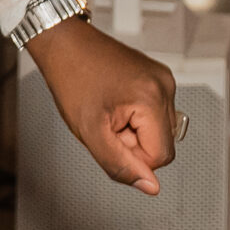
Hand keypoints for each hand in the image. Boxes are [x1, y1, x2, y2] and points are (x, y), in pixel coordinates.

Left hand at [27, 15, 178, 194]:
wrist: (64, 42)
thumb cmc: (72, 78)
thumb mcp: (89, 132)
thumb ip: (120, 165)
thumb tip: (151, 187)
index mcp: (152, 98)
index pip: (161, 157)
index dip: (132, 157)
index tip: (109, 136)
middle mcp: (165, 86)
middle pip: (162, 144)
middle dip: (133, 143)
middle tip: (106, 122)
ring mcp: (162, 79)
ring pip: (158, 131)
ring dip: (134, 130)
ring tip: (109, 110)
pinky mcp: (157, 76)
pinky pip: (154, 114)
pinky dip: (135, 116)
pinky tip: (114, 101)